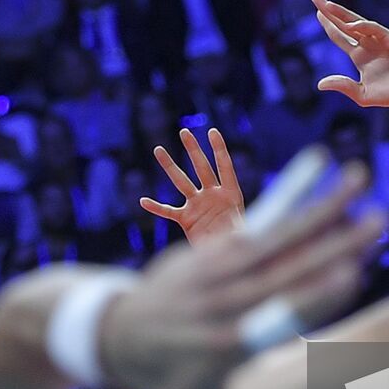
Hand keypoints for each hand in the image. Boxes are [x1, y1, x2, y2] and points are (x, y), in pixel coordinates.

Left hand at [102, 165, 383, 388]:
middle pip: (288, 267)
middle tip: (382, 219)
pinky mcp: (219, 244)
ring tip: (363, 179)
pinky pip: (261, 215)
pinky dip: (291, 190)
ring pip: (279, 233)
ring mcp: (222, 266)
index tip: (352, 273)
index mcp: (230, 342)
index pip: (277, 315)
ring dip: (324, 205)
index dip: (314, 294)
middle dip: (337, 242)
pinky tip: (321, 162)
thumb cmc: (168, 381)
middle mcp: (229, 298)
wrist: (115, 329)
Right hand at [140, 128, 245, 244]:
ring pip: (181, 182)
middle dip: (193, 149)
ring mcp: (198, 205)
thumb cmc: (241, 244)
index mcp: (231, 194)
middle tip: (184, 132)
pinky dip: (156, 207)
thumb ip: (239, 234)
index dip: (219, 149)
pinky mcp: (186, 219)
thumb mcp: (244, 234)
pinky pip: (168, 211)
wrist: (226, 257)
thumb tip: (239, 239)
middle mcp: (213, 195)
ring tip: (158, 149)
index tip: (211, 131)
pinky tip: (143, 201)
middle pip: (201, 168)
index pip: (224, 167)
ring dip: (169, 166)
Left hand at [310, 0, 388, 109]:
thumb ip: (343, 86)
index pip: (339, 36)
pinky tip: (351, 24)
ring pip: (356, 22)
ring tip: (327, 5)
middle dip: (329, 11)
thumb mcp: (361, 94)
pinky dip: (364, 26)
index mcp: (359, 55)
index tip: (317, 12)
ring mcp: (378, 40)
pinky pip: (375, 29)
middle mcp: (367, 44)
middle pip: (343, 23)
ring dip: (342, 13)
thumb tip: (319, 84)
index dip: (328, 24)